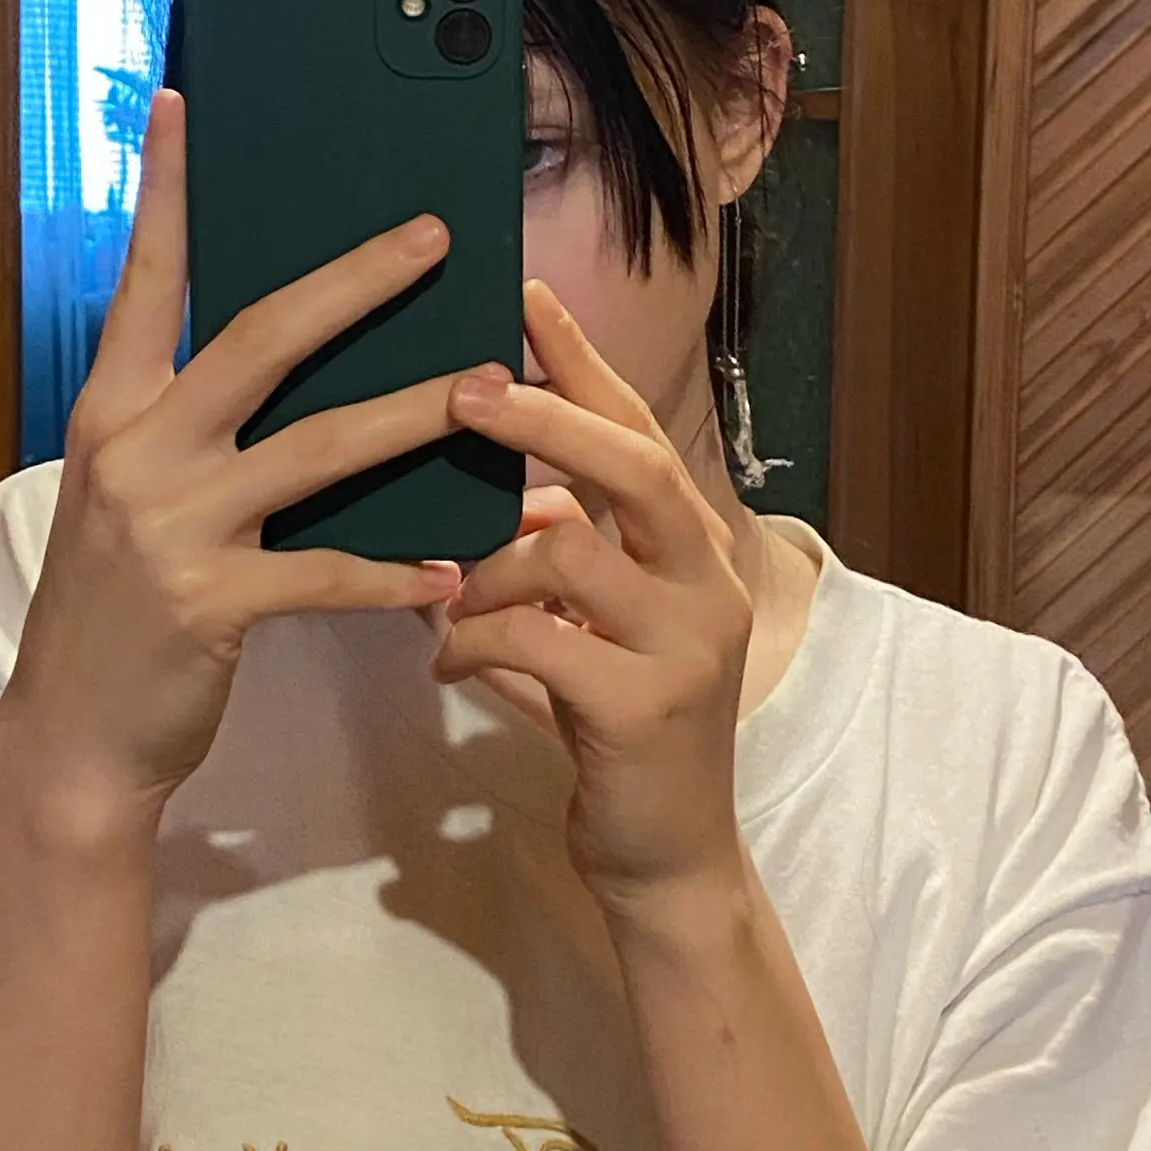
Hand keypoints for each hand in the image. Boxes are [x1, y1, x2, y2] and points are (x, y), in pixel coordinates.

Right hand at [0, 91, 467, 840]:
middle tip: (434, 236)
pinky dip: (394, 573)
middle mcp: (137, 451)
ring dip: (414, 414)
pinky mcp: (211, 604)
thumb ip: (197, 424)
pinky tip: (452, 572)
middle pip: (259, 338)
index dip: (167, 192)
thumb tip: (292, 353)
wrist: (72, 737)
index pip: (146, 280)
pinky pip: (326, 572)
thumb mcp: (134, 494)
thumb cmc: (120, 605)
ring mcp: (171, 526)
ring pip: (318, 447)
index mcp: (114, 411)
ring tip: (491, 388)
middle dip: (353, 281)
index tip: (184, 106)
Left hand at [432, 281, 755, 907]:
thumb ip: (557, 554)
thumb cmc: (617, 726)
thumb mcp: (594, 625)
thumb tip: (477, 491)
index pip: (638, 428)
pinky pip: (539, 642)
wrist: (668, 860)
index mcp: (693, 546)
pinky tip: (443, 664)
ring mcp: (687, 644)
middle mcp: (707, 579)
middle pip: (633, 465)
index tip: (524, 291)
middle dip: (546, 418)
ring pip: (573, 554)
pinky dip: (474, 641)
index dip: (582, 360)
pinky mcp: (646, 708)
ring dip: (488, 565)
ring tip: (443, 595)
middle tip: (466, 386)